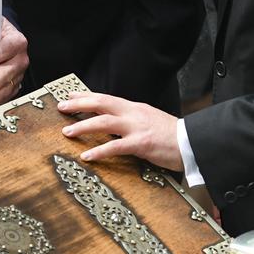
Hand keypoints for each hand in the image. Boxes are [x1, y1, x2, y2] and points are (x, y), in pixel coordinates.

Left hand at [57, 92, 182, 171]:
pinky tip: (87, 156)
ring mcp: (137, 127)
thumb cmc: (170, 135)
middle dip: (79, 104)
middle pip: (101, 103)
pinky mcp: (141, 144)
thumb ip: (130, 119)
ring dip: (83, 126)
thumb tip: (111, 121)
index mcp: (134, 107)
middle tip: (61, 107)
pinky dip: (99, 151)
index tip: (70, 96)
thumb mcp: (148, 119)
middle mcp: (133, 113)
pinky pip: (116, 147)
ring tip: (67, 132)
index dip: (86, 96)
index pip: (105, 98)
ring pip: (104, 122)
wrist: (192, 142)